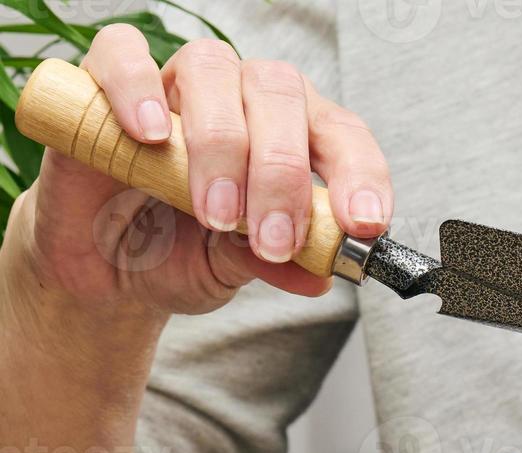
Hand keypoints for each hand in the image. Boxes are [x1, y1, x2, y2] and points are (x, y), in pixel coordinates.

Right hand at [4, 25, 391, 321]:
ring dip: (221, 143)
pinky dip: (137, 87)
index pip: (342, 133)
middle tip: (272, 240)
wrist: (106, 268)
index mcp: (295, 135)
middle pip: (281, 96)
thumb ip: (273, 263)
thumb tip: (317, 276)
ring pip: (214, 70)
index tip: (362, 224)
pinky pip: (123, 53)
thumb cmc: (182, 255)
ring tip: (214, 213)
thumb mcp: (234, 268)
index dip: (359, 173)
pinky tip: (149, 135)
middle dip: (282, 174)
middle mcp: (244, 97)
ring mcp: (179, 84)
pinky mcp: (106, 83)